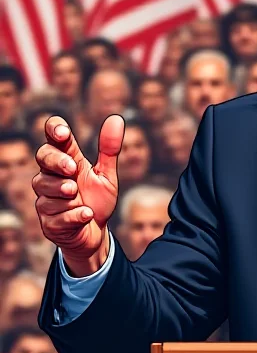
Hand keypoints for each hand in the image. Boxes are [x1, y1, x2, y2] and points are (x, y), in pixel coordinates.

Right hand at [32, 115, 124, 275]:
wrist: (95, 233)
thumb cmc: (97, 200)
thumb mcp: (107, 174)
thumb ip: (109, 149)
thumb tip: (116, 119)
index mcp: (66, 161)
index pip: (53, 139)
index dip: (54, 131)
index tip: (63, 132)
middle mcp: (51, 178)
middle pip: (42, 159)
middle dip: (56, 161)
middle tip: (71, 167)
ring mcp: (47, 200)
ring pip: (45, 189)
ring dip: (61, 190)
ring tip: (76, 193)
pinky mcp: (49, 223)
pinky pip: (56, 216)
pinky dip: (73, 214)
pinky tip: (86, 214)